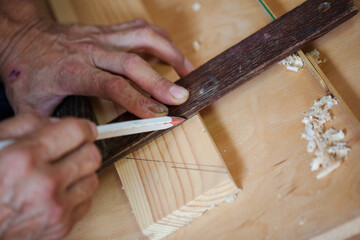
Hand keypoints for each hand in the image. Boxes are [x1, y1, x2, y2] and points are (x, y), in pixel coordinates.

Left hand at [0, 2, 192, 117]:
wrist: (18, 38)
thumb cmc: (27, 72)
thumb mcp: (32, 107)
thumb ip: (55, 127)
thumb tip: (78, 144)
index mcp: (75, 72)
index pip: (113, 86)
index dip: (138, 100)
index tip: (158, 114)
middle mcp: (92, 51)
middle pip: (134, 63)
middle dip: (161, 81)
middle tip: (183, 96)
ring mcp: (101, 38)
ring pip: (142, 38)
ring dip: (169, 52)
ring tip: (187, 69)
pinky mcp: (105, 30)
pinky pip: (138, 27)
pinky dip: (159, 37)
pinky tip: (169, 48)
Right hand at [0, 113, 100, 239]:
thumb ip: (28, 124)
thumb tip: (59, 122)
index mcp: (24, 158)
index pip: (77, 132)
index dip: (85, 127)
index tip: (86, 129)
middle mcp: (44, 184)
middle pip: (92, 155)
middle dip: (84, 149)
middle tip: (73, 151)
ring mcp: (55, 209)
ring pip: (93, 179)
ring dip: (81, 173)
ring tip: (62, 174)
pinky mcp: (61, 227)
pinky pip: (87, 202)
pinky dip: (76, 195)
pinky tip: (59, 193)